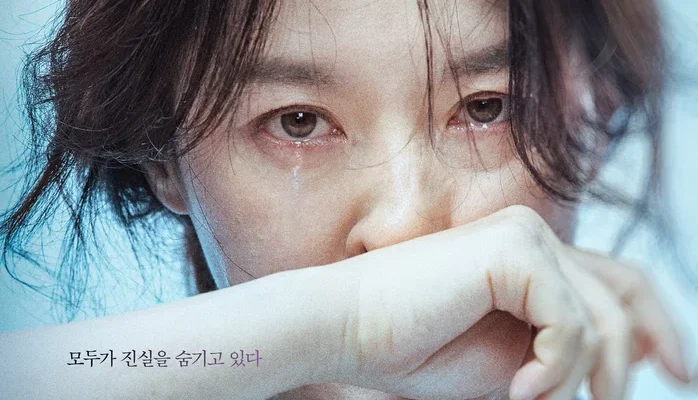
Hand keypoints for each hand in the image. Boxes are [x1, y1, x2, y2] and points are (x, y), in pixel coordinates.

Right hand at [324, 205, 692, 399]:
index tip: (673, 371)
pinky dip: (554, 367)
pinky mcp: (511, 251)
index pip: (616, 279)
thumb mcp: (508, 359)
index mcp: (529, 254)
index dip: (656, 322)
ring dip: (579, 377)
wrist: (349, 329)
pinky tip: (520, 390)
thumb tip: (623, 368)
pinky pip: (568, 322)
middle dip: (638, 353)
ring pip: (599, 318)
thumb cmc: (415, 347)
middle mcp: (531, 233)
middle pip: (625, 294)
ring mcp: (522, 236)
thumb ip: (562, 353)